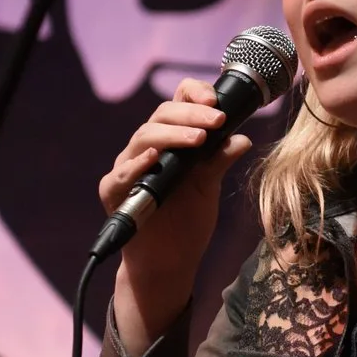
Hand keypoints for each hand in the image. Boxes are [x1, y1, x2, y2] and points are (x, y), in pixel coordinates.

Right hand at [100, 79, 252, 355]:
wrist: (168, 263)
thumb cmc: (186, 222)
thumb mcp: (208, 188)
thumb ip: (219, 161)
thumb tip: (242, 137)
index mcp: (170, 141)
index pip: (176, 103)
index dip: (194, 94)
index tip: (217, 100)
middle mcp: (146, 149)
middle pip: (161, 115)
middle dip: (191, 113)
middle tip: (217, 119)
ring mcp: (128, 169)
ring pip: (143, 137)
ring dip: (172, 134)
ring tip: (197, 138)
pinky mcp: (114, 193)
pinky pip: (121, 174)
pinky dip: (137, 165)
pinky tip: (154, 159)